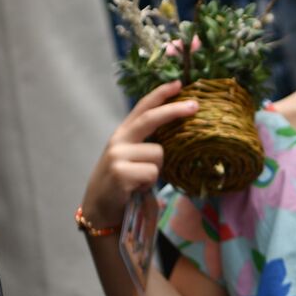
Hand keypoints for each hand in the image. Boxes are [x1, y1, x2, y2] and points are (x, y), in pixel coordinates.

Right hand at [81, 80, 196, 227]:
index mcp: (123, 135)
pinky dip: (150, 184)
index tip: (178, 83)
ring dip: (157, 171)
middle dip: (175, 110)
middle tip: (196, 106)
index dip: (160, 94)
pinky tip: (135, 189)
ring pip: (159, 154)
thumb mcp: (131, 159)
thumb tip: (178, 135)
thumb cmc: (122, 185)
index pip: (142, 108)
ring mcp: (118, 155)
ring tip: (141, 181)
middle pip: (151, 119)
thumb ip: (146, 145)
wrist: (99, 211)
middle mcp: (118, 140)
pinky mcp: (120, 172)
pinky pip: (153, 173)